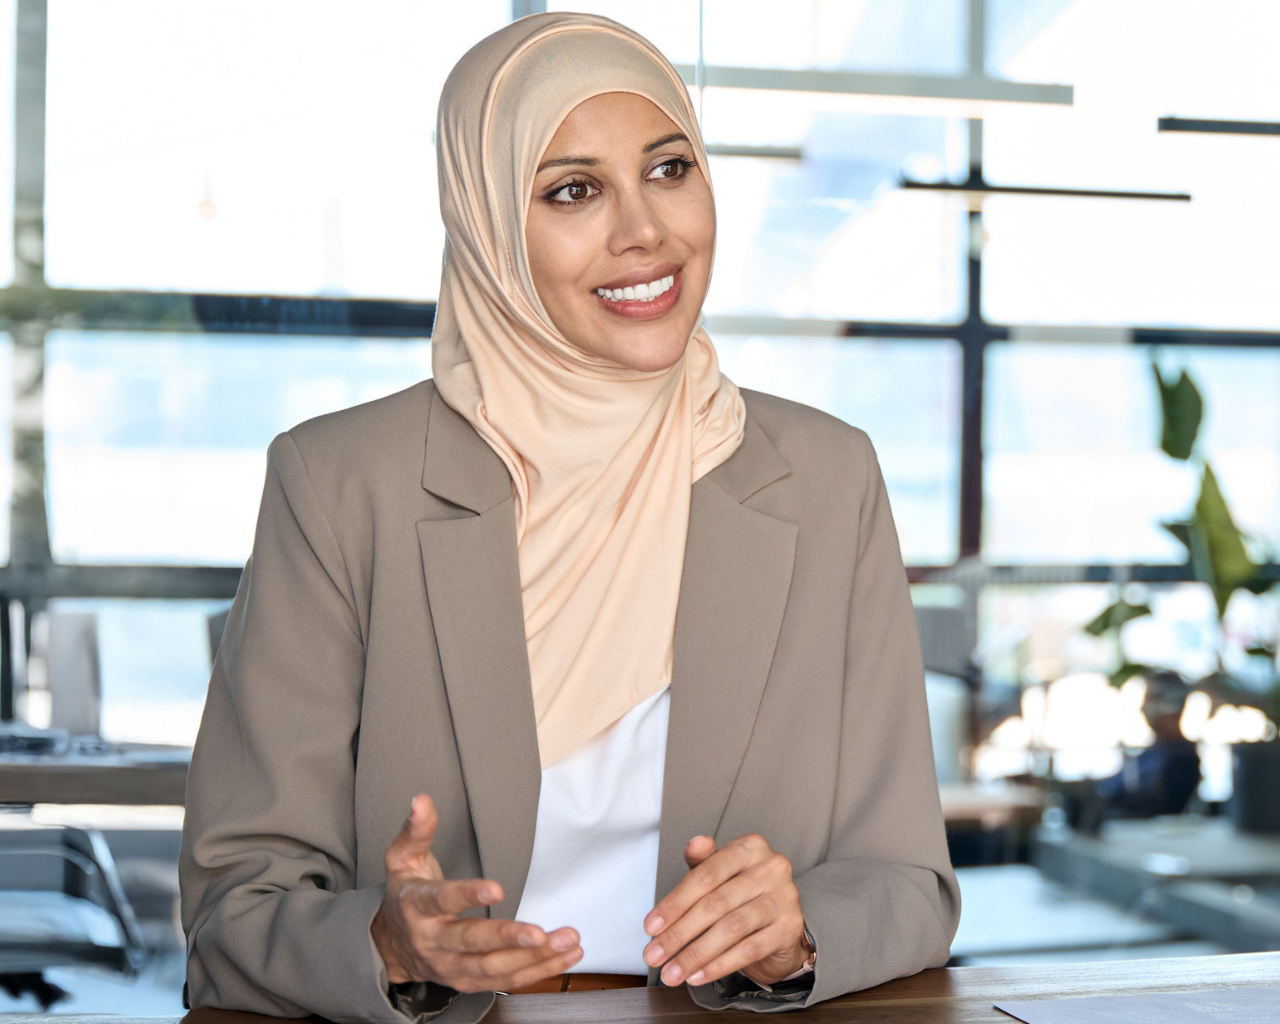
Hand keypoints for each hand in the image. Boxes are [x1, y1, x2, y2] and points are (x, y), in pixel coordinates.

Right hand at [371, 794, 582, 992]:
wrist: (391, 947)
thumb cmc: (404, 896)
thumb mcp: (402, 860)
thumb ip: (416, 831)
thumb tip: (422, 801)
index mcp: (416, 907)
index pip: (442, 900)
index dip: (468, 895)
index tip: (497, 888)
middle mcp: (433, 941)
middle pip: (471, 942)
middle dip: (507, 937)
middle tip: (539, 932)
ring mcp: (450, 966)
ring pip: (493, 967)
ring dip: (532, 957)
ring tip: (566, 941)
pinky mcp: (468, 981)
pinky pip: (504, 981)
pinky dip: (537, 971)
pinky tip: (564, 957)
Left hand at [642, 834, 807, 988]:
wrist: (781, 922)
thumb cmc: (743, 893)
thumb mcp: (721, 873)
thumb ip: (702, 861)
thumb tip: (692, 844)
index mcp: (750, 847)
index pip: (705, 875)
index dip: (674, 903)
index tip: (650, 927)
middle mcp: (771, 868)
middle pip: (715, 904)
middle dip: (679, 934)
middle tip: (654, 955)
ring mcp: (784, 897)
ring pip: (731, 929)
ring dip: (695, 954)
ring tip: (672, 971)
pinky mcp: (790, 928)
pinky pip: (749, 949)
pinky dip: (719, 965)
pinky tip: (698, 975)